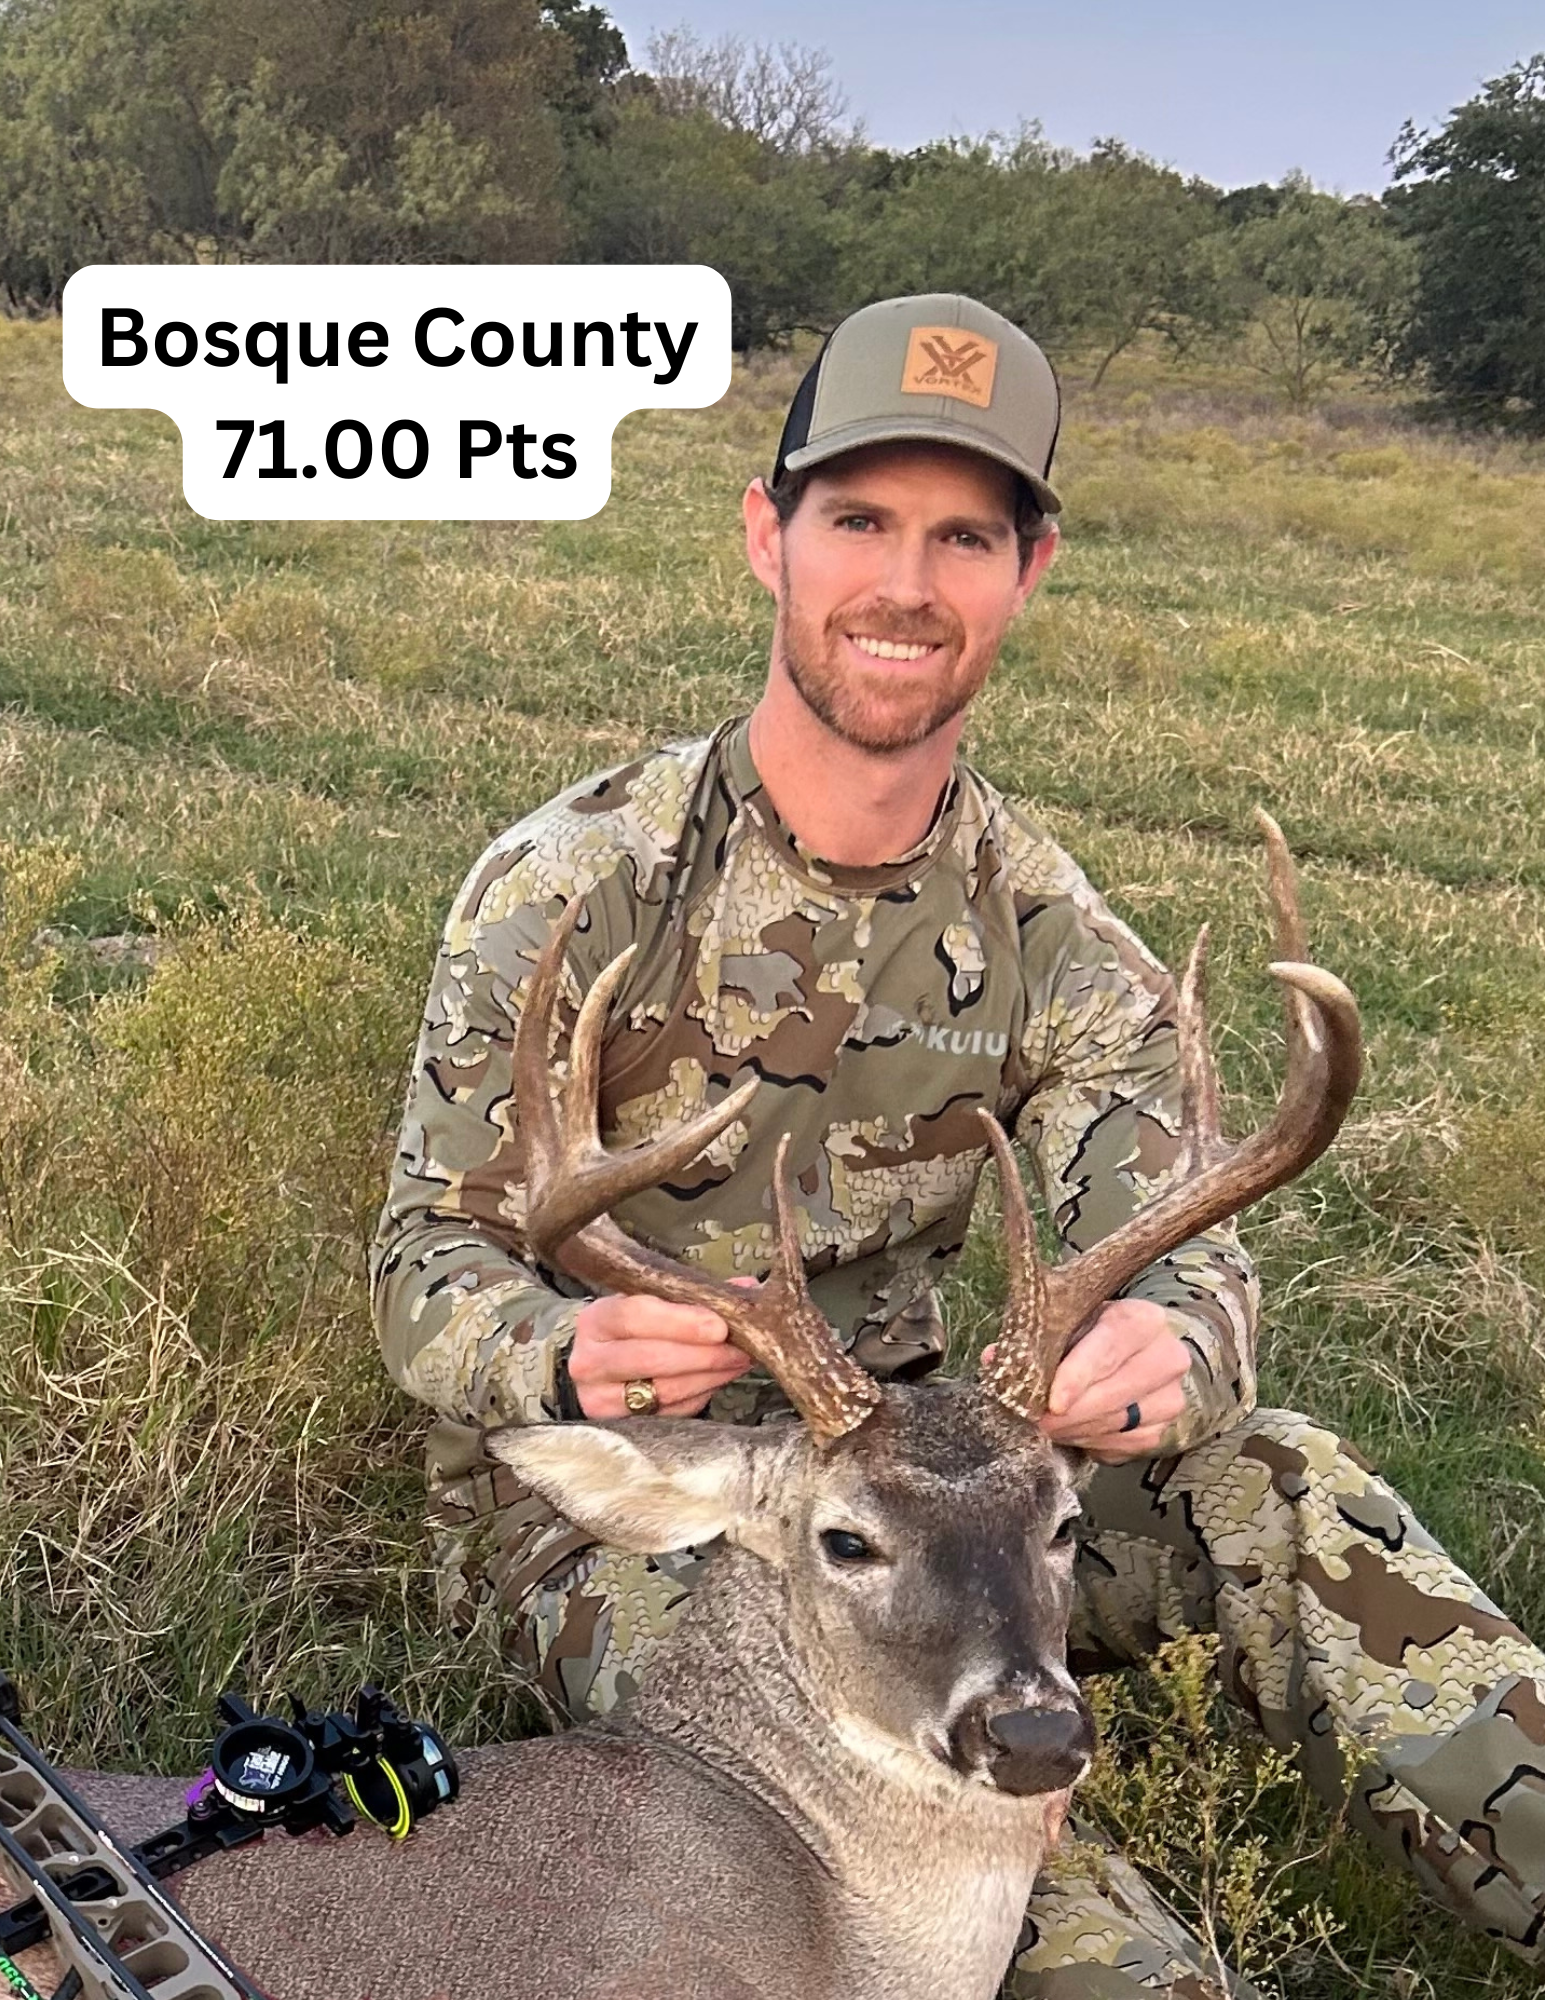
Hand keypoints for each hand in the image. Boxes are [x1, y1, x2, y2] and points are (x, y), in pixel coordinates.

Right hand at [569, 1289, 753, 1418]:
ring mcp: (599, 1397)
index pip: (635, 1316)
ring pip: (663, 1390)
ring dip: (709, 1376)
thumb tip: (745, 1289)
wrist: (602, 1364)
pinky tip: (716, 1379)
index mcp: (597, 1319)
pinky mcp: (618, 1424)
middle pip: (651, 1357)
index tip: (719, 1327)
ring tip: (736, 1362)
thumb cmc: (634, 1329)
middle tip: (739, 1350)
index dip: (681, 1322)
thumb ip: (695, 1295)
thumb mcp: (653, 1303)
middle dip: (704, 1355)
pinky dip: (699, 1394)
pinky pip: (669, 1411)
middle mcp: (590, 1360)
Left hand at [982, 1298, 1188, 1461]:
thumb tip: (994, 1358)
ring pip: (1116, 1423)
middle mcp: (1165, 1354)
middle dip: (1068, 1413)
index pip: (1110, 1345)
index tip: (1052, 1401)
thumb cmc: (1093, 1336)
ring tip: (1048, 1427)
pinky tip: (1074, 1432)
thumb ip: (1034, 1339)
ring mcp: (1170, 1395)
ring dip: (1074, 1429)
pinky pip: (1123, 1445)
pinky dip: (1091, 1442)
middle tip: (1035, 1421)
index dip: (1078, 1374)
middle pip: (1113, 1392)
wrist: (1142, 1357)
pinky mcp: (1165, 1427)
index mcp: (1140, 1318)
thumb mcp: (1068, 1324)